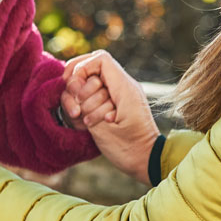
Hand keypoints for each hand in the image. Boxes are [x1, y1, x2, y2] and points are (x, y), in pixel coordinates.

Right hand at [62, 51, 157, 183]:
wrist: (146, 162)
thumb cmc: (128, 148)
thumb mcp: (104, 126)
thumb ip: (87, 102)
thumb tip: (74, 83)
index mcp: (124, 87)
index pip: (100, 59)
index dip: (81, 68)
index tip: (73, 87)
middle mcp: (122, 87)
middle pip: (91, 70)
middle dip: (79, 89)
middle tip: (79, 110)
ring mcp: (118, 95)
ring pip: (89, 85)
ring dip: (81, 102)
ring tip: (84, 120)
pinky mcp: (112, 105)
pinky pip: (93, 98)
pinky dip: (86, 108)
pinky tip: (87, 123)